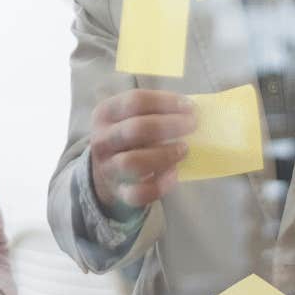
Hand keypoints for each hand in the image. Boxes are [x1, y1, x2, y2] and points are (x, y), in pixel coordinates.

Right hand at [88, 89, 196, 214]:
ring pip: (133, 162)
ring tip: (184, 149)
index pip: (134, 101)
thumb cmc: (128, 137)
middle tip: (192, 125)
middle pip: (135, 129)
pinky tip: (174, 174)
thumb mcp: (130, 117)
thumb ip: (155, 112)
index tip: (189, 107)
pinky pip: (139, 193)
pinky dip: (160, 185)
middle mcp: (102, 140)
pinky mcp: (119, 192)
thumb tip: (192, 112)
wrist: (105, 171)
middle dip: (169, 125)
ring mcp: (108, 168)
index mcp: (105, 114)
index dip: (165, 102)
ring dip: (164, 154)